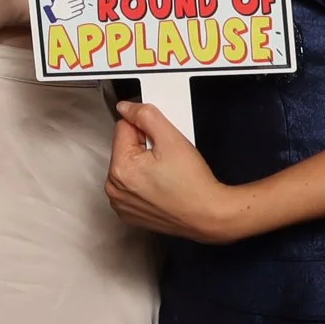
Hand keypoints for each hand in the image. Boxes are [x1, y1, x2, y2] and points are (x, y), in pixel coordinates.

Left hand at [107, 101, 244, 240]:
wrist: (210, 216)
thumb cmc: (194, 184)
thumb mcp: (172, 139)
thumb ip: (146, 117)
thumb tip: (126, 108)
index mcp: (119, 169)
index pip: (123, 128)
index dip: (146, 130)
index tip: (162, 142)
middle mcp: (114, 189)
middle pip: (124, 149)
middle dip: (144, 148)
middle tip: (167, 160)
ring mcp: (121, 203)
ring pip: (128, 167)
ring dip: (143, 165)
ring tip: (166, 175)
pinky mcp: (130, 213)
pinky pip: (131, 187)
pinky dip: (143, 184)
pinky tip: (162, 187)